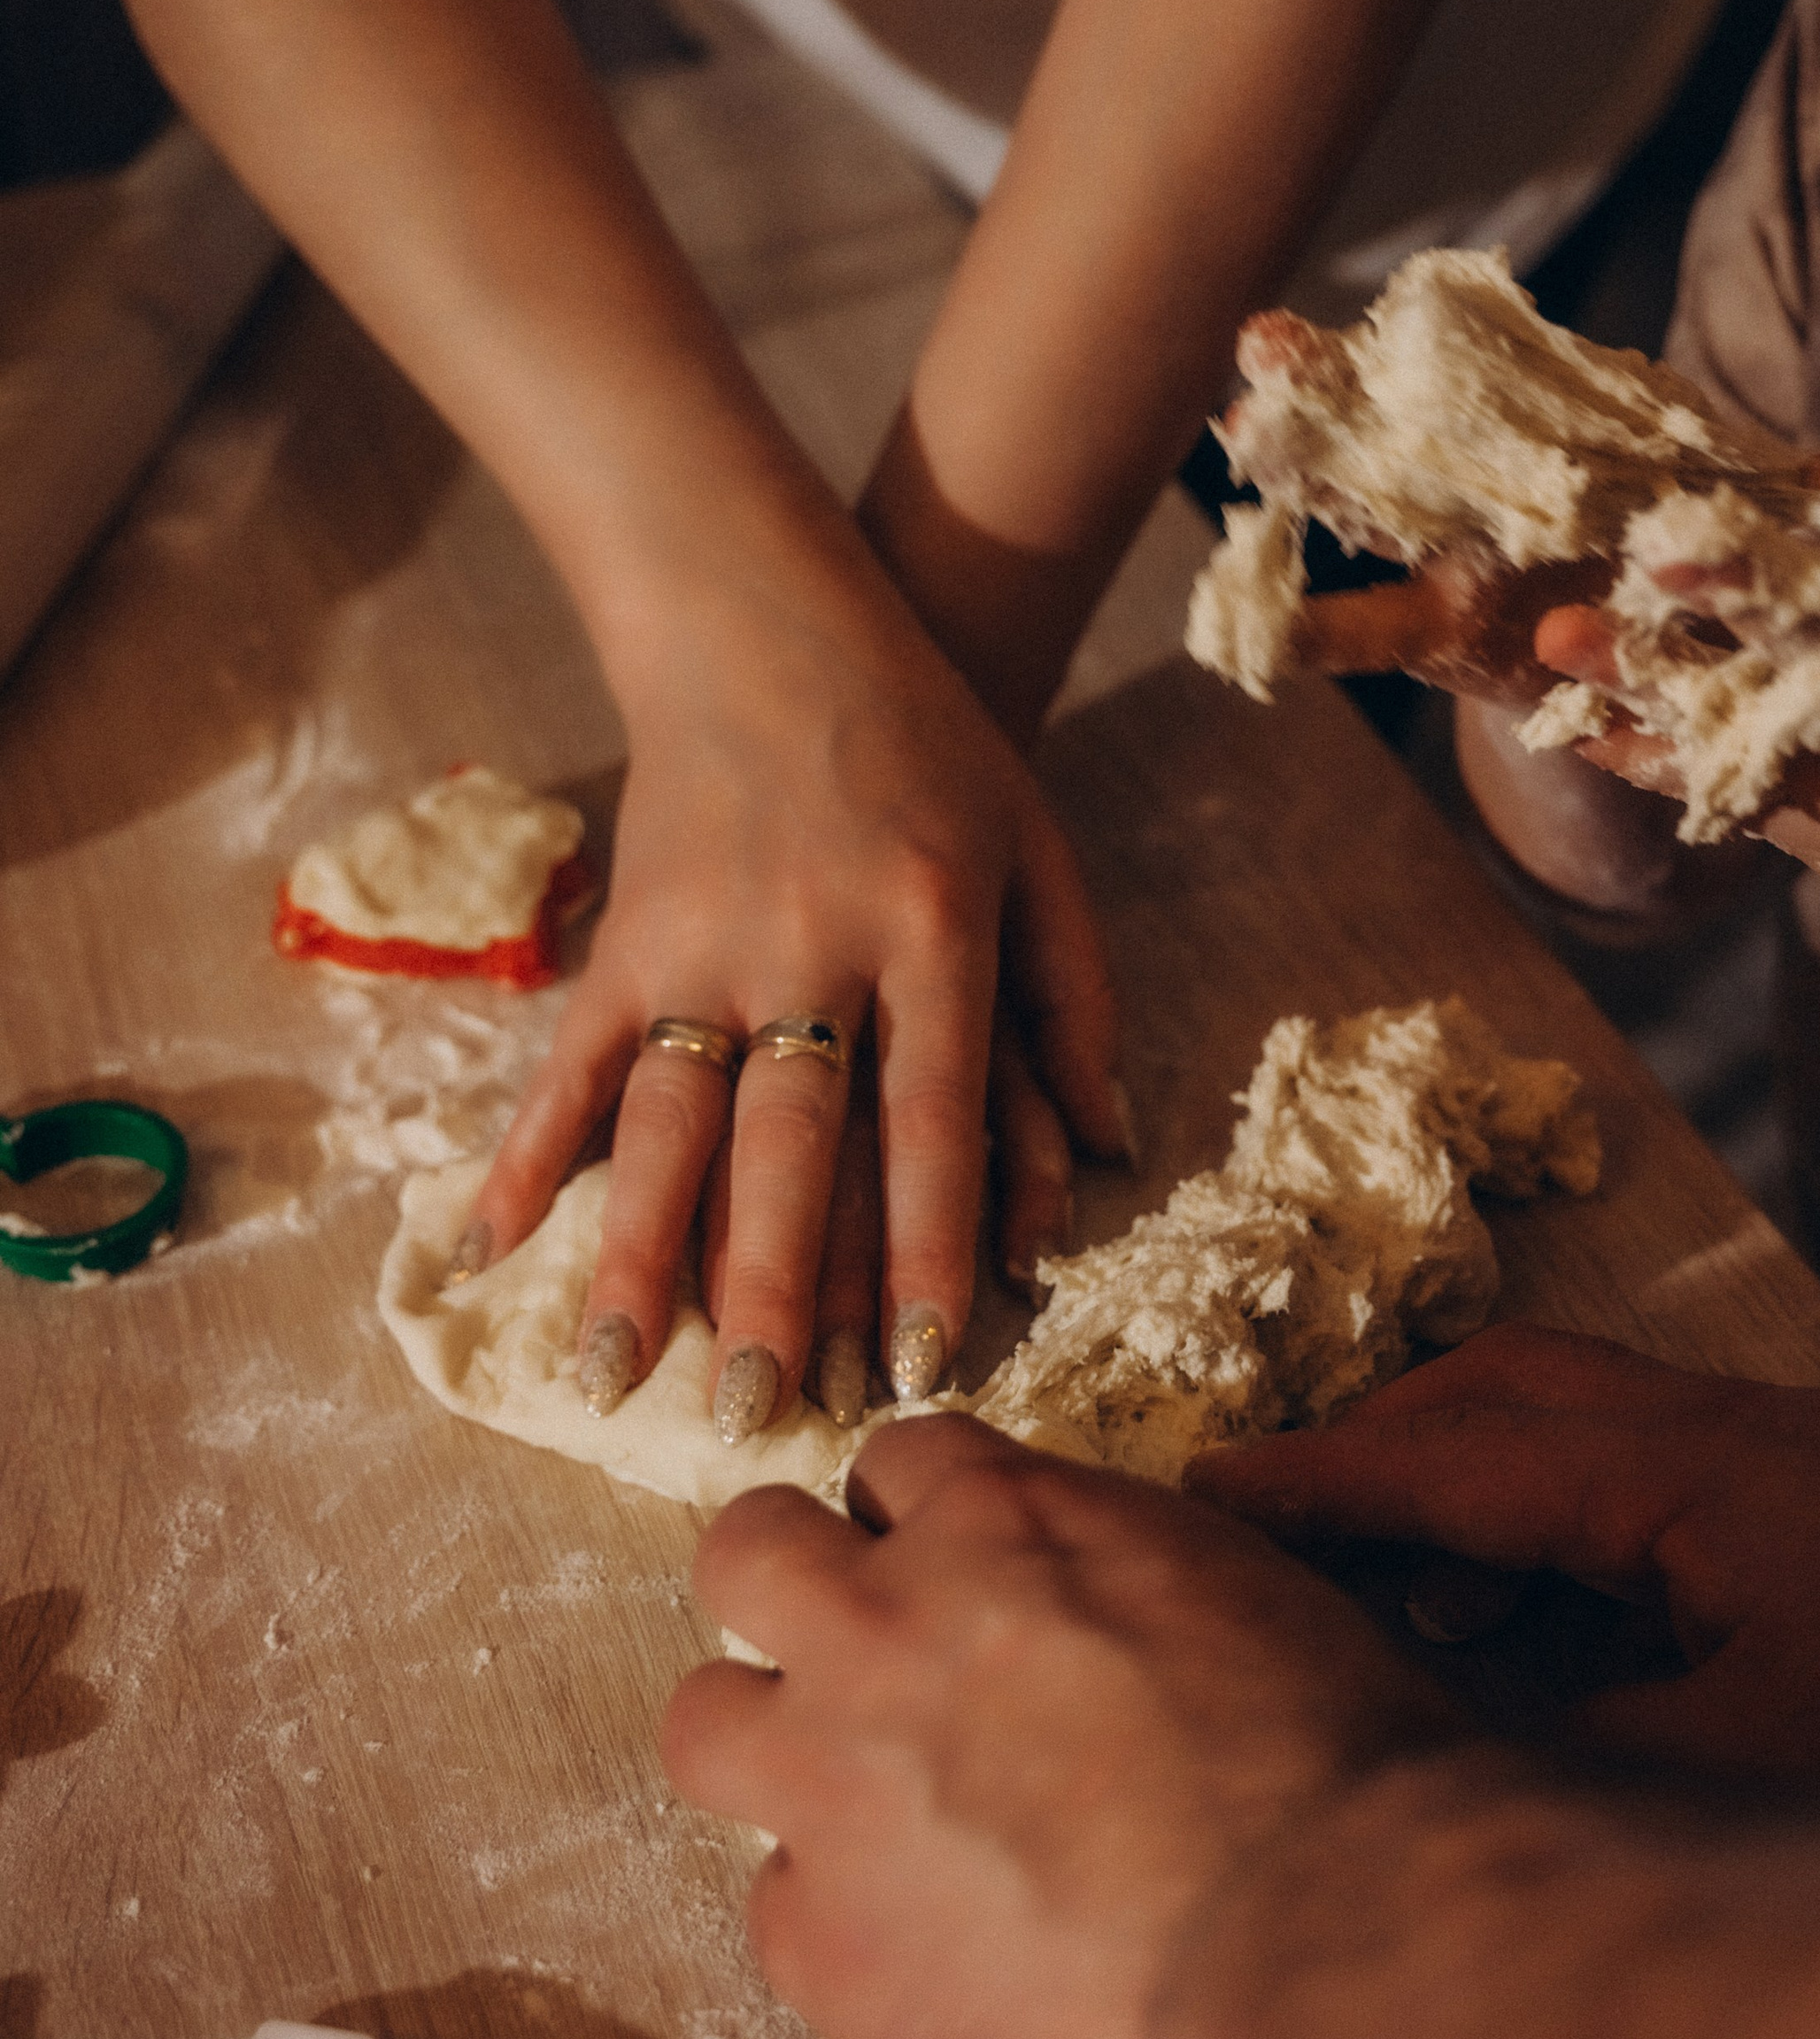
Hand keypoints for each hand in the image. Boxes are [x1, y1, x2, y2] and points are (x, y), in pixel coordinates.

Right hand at [467, 571, 1126, 1441]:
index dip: (928, 1251)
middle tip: (762, 1414)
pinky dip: (529, 1156)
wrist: (780, 624)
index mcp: (933, 933)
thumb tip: (1112, 1153)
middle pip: (793, 1147)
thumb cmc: (935, 751)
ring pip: (669, 1124)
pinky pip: (572, 1062)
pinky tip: (489, 1247)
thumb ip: (1076, 1000)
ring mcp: (704, 943)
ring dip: (637, 1257)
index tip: (919, 1366)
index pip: (935, 1122)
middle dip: (776, 1290)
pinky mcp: (626, 934)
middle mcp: (814, 948)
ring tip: (614, 1376)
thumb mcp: (1039, 850)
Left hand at [660, 1412, 1461, 2038]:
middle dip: (788, 1592)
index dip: (923, 1523)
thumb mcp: (1249, 1598)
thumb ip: (1129, 1590)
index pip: (898, 1461)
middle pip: (747, 1552)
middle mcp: (892, 1626)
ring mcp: (835, 1784)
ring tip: (858, 1814)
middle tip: (855, 1662)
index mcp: (1010, 1522)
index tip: (953, 1573)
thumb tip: (1114, 1629)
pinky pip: (781, 1916)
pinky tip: (942, 1965)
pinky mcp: (824, 1945)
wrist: (1335, 1954)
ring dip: (771, 1751)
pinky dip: (846, 1933)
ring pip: (704, 1721)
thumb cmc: (1350, 1777)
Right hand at [1190, 1322, 1819, 1777]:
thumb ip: (1588, 1745)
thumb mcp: (1761, 1747)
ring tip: (1389, 1613)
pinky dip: (1561, 1557)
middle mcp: (1707, 1437)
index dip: (1313, 1486)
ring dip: (1470, 1511)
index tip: (1197, 1495)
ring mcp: (1771, 1462)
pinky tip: (1549, 1653)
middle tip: (1274, 1532)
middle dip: (1375, 1461)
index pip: (1444, 1460)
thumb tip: (1446, 1767)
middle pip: (1496, 1403)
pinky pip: (1642, 1502)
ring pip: (1570, 1446)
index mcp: (1668, 1475)